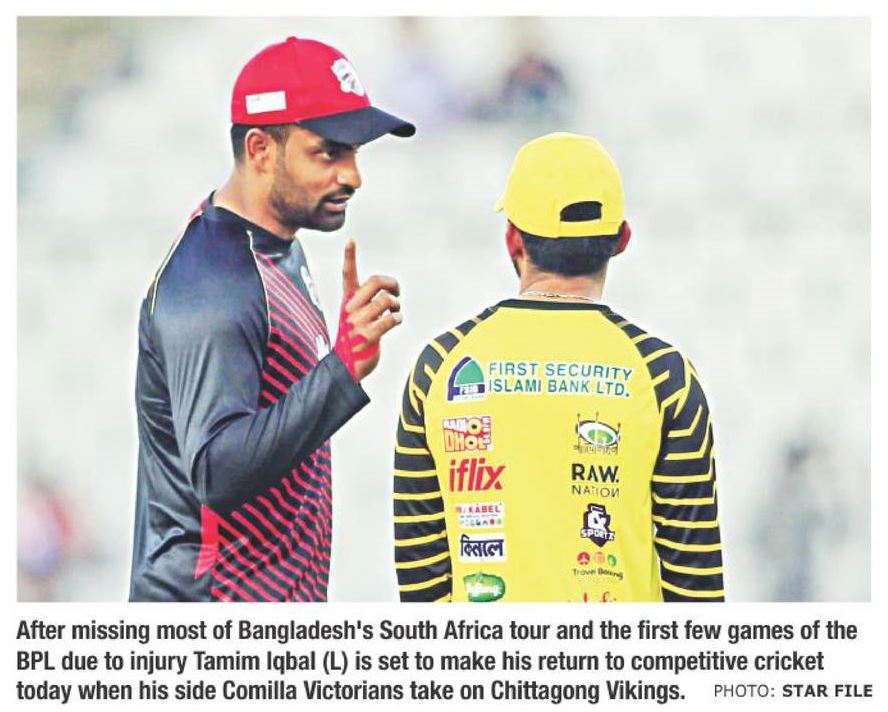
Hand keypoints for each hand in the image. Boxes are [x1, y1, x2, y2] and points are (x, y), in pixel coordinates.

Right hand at [334, 240, 401, 380]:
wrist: (345, 366)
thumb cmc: (355, 339)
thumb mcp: (356, 317)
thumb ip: (368, 302)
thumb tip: (390, 292)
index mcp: (347, 301)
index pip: (348, 275)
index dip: (349, 257)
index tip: (351, 240)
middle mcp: (351, 309)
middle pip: (375, 282)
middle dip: (393, 284)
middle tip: (397, 292)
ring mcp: (358, 322)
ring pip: (386, 301)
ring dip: (396, 306)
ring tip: (394, 312)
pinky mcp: (368, 336)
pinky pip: (390, 319)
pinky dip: (397, 319)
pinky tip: (394, 322)